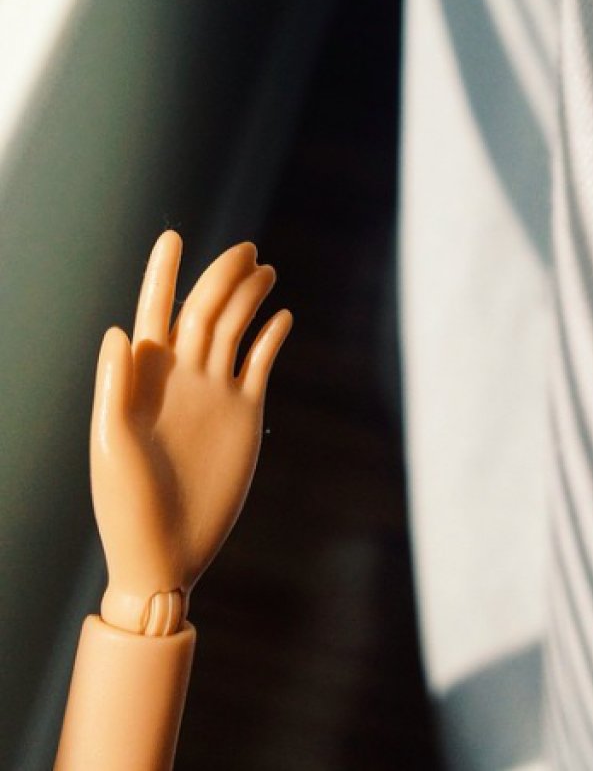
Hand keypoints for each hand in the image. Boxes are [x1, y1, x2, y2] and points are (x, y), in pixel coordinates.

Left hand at [90, 231, 291, 633]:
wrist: (167, 553)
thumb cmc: (126, 505)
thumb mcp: (111, 446)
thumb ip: (115, 388)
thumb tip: (120, 331)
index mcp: (145, 379)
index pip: (154, 312)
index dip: (163, 274)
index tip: (173, 237)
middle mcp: (182, 377)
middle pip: (204, 311)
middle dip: (222, 277)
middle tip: (245, 250)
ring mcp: (215, 393)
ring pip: (234, 330)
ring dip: (249, 299)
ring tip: (265, 271)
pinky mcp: (245, 414)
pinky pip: (260, 365)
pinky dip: (271, 339)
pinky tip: (283, 318)